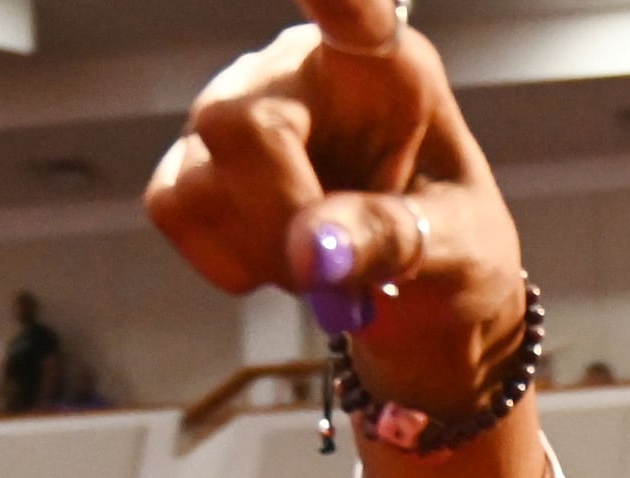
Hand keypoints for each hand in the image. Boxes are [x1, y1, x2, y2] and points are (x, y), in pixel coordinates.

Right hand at [145, 0, 527, 419]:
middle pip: (241, 127)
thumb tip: (312, 250)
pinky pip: (173, 209)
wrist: (422, 296)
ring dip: (263, 254)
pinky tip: (277, 260)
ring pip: (201, 181)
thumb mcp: (457, 248)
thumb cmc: (451, 245)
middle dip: (284, 222)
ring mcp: (233, 107)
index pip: (349, 9)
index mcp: (385, 69)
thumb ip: (393, 238)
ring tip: (323, 265)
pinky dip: (228, 262)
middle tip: (341, 277)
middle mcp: (294, 68)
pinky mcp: (191, 160)